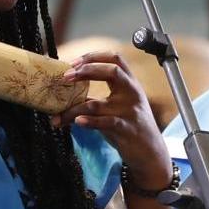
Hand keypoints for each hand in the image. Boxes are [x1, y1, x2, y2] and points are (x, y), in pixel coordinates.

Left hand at [54, 51, 169, 193]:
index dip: (93, 56)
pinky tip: (77, 122)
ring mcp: (129, 111)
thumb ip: (99, 98)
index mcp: (130, 83)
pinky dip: (88, 121)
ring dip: (72, 110)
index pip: (115, 59)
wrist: (150, 152)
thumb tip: (67, 96)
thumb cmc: (130, 126)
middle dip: (86, 70)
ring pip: (96, 104)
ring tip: (58, 116)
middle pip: (112, 71)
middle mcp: (132, 93)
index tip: (74, 62)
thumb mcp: (119, 106)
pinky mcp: (126, 129)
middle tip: (66, 76)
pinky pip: (104, 122)